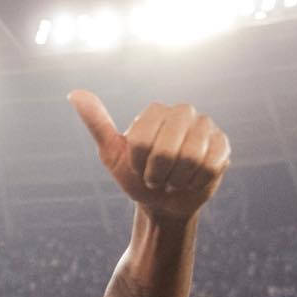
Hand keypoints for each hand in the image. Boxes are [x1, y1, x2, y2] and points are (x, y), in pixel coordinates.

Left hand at [70, 91, 229, 219]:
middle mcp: (183, 112)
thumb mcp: (112, 154)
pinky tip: (193, 180)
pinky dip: (197, 181)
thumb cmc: (136, 176)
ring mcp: (206, 127)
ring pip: (191, 158)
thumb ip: (97, 124)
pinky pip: (210, 165)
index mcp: (156, 111)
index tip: (139, 168)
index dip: (139, 163)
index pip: (142, 140)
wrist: (164, 202)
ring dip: (178, 179)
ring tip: (175, 179)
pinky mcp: (222, 145)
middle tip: (158, 177)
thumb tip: (74, 94)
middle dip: (158, 174)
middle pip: (167, 149)